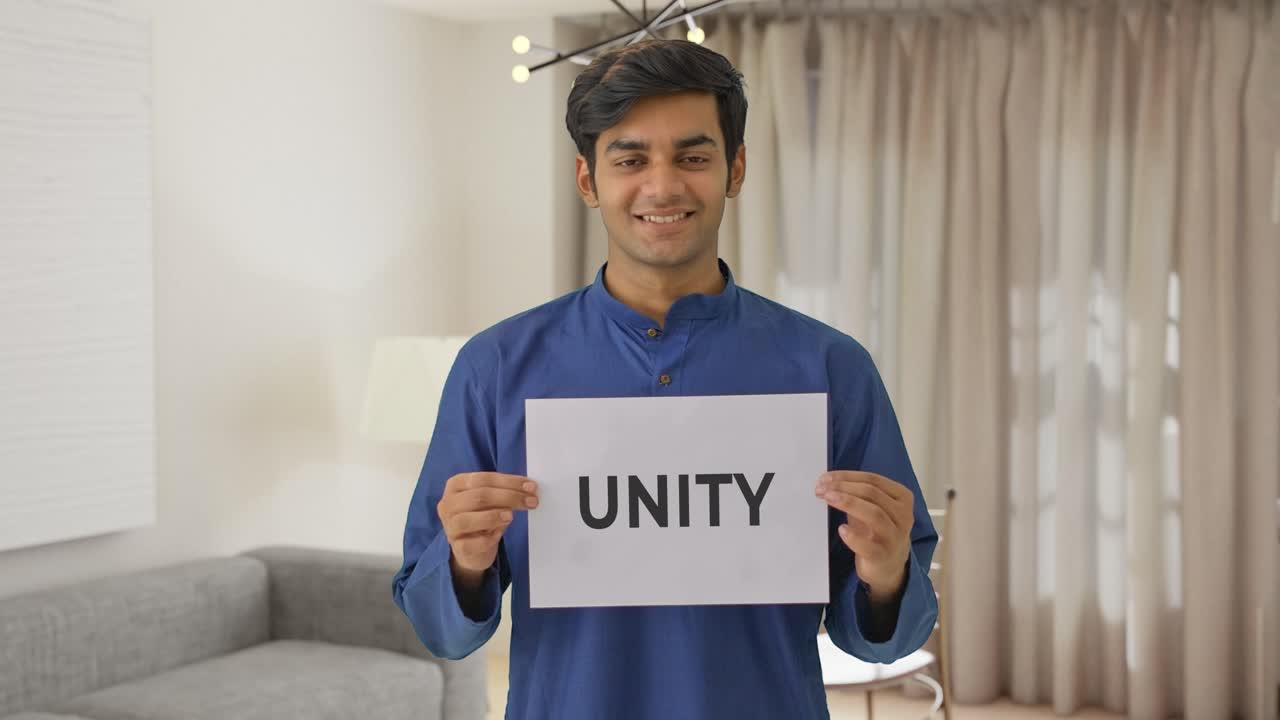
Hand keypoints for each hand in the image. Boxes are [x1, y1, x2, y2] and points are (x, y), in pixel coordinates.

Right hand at [438, 472, 538, 587]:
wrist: (472, 549)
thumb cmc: (483, 517)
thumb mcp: (492, 501)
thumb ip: (503, 492)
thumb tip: (528, 489)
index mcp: (456, 485)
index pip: (484, 479)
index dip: (509, 482)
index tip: (531, 486)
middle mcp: (448, 503)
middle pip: (479, 497)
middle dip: (509, 497)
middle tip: (532, 501)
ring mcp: (449, 526)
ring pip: (468, 519)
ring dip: (493, 516)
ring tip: (511, 516)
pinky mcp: (456, 547)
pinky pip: (470, 543)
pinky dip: (487, 539)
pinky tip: (498, 535)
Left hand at [815, 471, 914, 602]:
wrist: (889, 566)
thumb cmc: (878, 531)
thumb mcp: (872, 507)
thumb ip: (857, 494)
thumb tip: (828, 481)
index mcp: (902, 498)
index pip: (873, 480)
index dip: (847, 477)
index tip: (826, 478)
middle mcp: (903, 515)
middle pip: (872, 493)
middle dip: (844, 487)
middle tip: (822, 488)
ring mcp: (895, 537)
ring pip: (874, 514)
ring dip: (848, 503)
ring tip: (828, 499)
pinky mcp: (883, 556)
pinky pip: (869, 545)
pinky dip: (854, 537)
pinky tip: (842, 529)